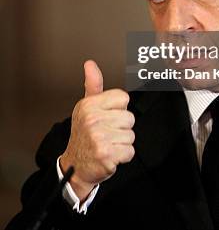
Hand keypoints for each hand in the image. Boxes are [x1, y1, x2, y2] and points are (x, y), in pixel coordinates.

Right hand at [60, 60, 134, 200]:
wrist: (75, 165)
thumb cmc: (83, 135)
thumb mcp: (85, 107)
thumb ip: (93, 84)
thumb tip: (90, 64)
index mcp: (89, 105)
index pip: (123, 97)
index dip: (118, 109)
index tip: (107, 117)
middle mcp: (92, 119)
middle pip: (129, 117)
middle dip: (121, 127)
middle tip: (106, 133)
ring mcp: (99, 137)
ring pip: (131, 135)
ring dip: (122, 143)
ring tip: (107, 144)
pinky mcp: (106, 154)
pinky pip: (130, 151)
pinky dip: (123, 156)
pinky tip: (110, 155)